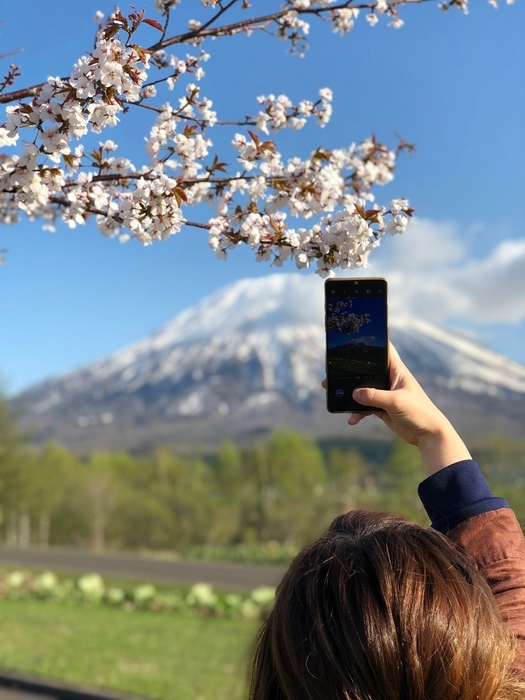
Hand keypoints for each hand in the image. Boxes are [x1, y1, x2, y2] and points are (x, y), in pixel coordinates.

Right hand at [344, 344, 470, 475]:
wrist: (428, 435)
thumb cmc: (419, 412)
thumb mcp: (395, 402)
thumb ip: (374, 396)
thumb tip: (353, 393)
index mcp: (397, 370)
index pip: (384, 349)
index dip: (372, 342)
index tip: (354, 338)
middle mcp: (390, 379)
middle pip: (367, 370)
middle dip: (350, 371)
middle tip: (331, 371)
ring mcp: (385, 393)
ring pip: (362, 389)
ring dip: (348, 393)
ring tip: (332, 394)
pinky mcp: (382, 408)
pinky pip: (364, 407)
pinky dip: (357, 412)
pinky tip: (351, 419)